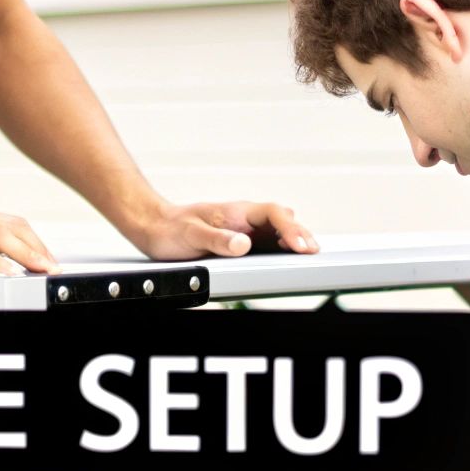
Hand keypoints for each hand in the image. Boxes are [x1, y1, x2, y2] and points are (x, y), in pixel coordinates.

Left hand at [129, 200, 317, 260]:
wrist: (156, 228)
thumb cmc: (171, 229)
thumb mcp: (191, 235)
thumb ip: (218, 239)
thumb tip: (244, 244)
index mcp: (236, 212)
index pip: (273, 214)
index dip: (290, 229)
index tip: (300, 244)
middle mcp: (244, 219)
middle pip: (282, 222)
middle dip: (300, 235)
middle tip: (313, 252)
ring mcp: (245, 231)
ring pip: (278, 232)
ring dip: (295, 241)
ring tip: (309, 254)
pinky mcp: (241, 243)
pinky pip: (268, 244)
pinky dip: (283, 249)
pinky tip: (290, 258)